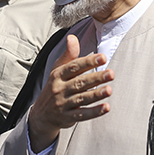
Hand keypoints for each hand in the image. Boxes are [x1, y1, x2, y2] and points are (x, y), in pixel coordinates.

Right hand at [27, 35, 112, 151]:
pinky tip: (106, 107)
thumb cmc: (55, 87)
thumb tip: (72, 37)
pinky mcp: (68, 117)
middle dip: (96, 78)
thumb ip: (69, 55)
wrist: (42, 114)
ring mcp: (63, 104)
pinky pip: (82, 114)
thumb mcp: (58, 70)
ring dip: (96, 94)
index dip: (88, 62)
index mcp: (58, 75)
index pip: (74, 66)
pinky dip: (94, 112)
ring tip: (110, 90)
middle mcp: (59, 89)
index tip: (103, 57)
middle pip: (80, 82)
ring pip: (82, 98)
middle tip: (111, 74)